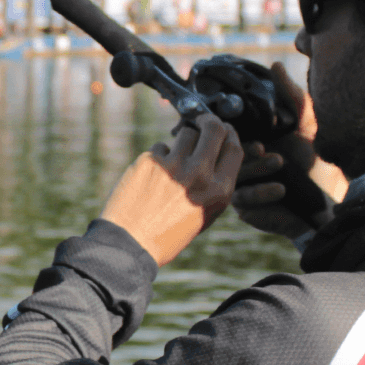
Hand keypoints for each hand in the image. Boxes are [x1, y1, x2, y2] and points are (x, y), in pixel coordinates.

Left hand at [100, 114, 243, 265]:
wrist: (130, 243)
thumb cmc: (169, 233)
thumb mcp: (204, 215)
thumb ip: (215, 185)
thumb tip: (218, 151)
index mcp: (219, 192)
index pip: (234, 148)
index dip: (230, 134)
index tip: (224, 129)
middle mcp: (199, 175)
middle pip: (214, 129)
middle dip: (209, 121)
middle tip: (201, 121)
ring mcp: (173, 166)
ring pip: (185, 133)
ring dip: (182, 139)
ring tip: (173, 160)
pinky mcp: (149, 161)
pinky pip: (160, 147)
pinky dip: (159, 157)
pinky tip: (152, 177)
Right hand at [232, 63, 342, 238]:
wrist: (327, 201)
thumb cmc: (315, 160)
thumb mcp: (306, 123)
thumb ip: (292, 95)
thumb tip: (274, 65)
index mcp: (250, 138)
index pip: (228, 129)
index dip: (230, 126)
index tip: (243, 125)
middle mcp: (241, 161)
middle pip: (226, 152)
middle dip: (244, 149)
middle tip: (261, 146)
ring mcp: (242, 184)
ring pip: (234, 174)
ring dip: (255, 168)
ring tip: (278, 163)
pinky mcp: (246, 208)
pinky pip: (244, 199)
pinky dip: (262, 192)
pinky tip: (280, 188)